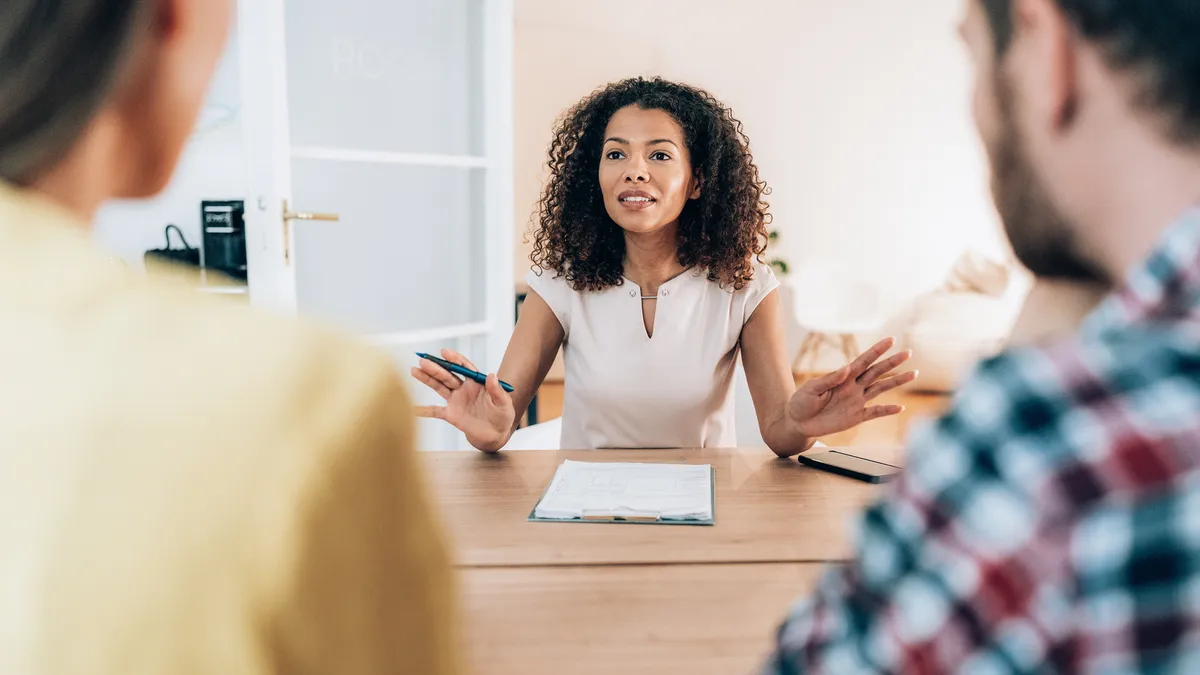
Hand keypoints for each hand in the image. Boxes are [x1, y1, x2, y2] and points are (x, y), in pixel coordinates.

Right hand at [411, 349, 514, 451]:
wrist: (495, 435)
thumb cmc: (502, 416)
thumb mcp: (504, 403)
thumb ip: (497, 390)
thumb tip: (492, 375)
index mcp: (476, 382)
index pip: (463, 367)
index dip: (454, 359)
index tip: (444, 352)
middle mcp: (464, 388)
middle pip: (448, 375)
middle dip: (436, 368)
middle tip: (423, 360)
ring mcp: (456, 401)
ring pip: (439, 387)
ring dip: (427, 379)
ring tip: (414, 370)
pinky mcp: (451, 415)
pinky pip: (435, 411)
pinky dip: (424, 410)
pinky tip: (412, 408)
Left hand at [787, 337, 916, 438]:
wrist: (797, 422)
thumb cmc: (801, 402)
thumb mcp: (811, 388)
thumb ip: (829, 379)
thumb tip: (847, 367)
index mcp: (843, 377)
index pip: (863, 360)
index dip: (877, 350)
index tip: (890, 340)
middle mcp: (853, 386)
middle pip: (876, 371)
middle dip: (892, 362)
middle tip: (908, 353)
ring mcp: (856, 401)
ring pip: (881, 388)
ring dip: (896, 381)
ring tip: (913, 374)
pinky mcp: (856, 417)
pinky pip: (875, 412)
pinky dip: (887, 410)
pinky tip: (900, 408)